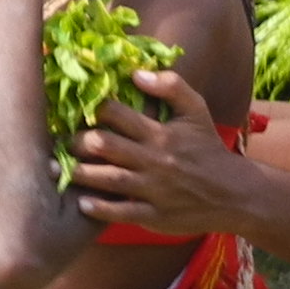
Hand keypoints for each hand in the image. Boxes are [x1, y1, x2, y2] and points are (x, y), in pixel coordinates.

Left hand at [65, 69, 245, 232]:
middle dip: (78, 141)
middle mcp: (155, 159)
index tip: (74, 109)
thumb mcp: (197, 111)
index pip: (118, 114)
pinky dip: (100, 208)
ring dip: (79, 173)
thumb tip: (136, 72)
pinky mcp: (155, 215)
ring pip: (109, 178)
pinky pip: (122, 212)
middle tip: (59, 141)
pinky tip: (81, 203)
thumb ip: (171, 86)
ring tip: (56, 170)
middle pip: (106, 145)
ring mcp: (153, 189)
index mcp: (161, 132)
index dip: (93, 109)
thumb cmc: (208, 149)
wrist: (234, 193)